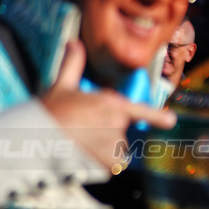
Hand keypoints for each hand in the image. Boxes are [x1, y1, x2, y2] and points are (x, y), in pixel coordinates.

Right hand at [40, 40, 175, 170]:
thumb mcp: (60, 85)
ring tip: (79, 146)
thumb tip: (73, 42)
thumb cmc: (49, 111)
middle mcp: (117, 122)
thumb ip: (72, 65)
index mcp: (110, 102)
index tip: (170, 121)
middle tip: (82, 134)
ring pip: (113, 150)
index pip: (139, 110)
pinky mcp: (108, 161)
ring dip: (101, 151)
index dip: (156, 116)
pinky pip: (110, 166)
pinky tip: (83, 157)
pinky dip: (99, 165)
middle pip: (119, 132)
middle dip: (104, 135)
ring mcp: (114, 142)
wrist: (38, 137)